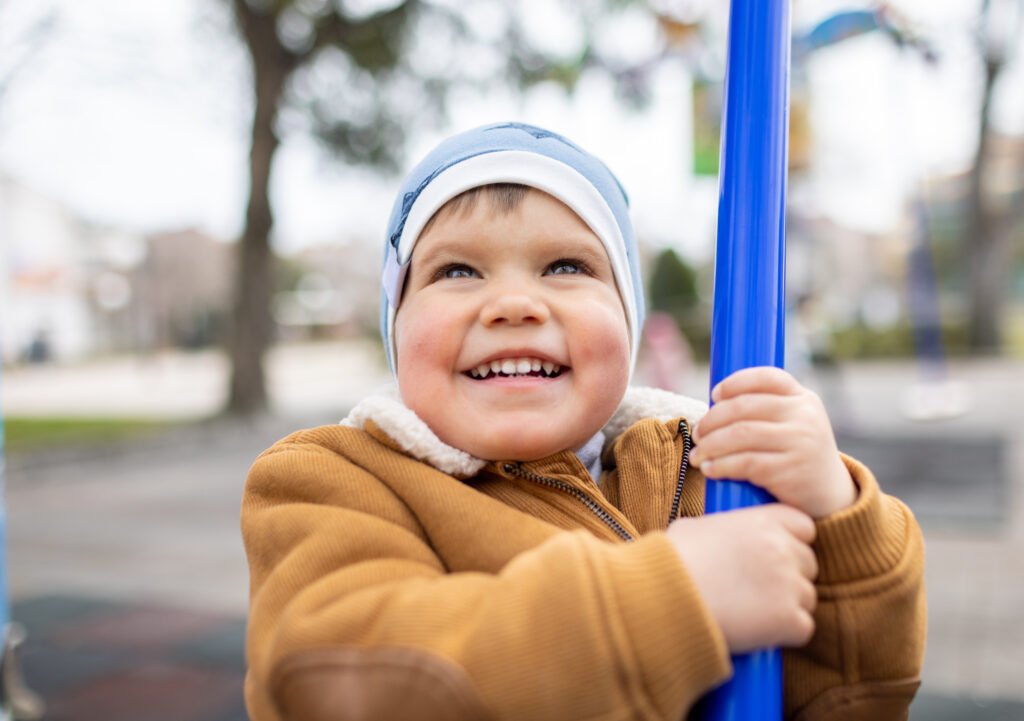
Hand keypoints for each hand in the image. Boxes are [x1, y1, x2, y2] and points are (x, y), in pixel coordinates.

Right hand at [667, 504, 817, 652]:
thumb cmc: (672, 563)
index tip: (775, 555)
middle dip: (790, 576)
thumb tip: (719, 535)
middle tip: (761, 590)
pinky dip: (784, 634)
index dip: (792, 541)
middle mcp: (781, 548)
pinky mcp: (789, 619)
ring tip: (753, 613)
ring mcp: (788, 584)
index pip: (803, 526)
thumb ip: (721, 528)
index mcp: (762, 521)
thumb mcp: (694, 528)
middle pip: (808, 563)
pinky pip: (802, 627)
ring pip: (806, 597)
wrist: (664, 599)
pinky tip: (758, 631)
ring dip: (787, 606)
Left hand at [689, 367, 856, 518]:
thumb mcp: (795, 423)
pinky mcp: (789, 470)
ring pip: (741, 434)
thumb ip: (767, 409)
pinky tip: (709, 469)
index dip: (735, 383)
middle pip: (744, 407)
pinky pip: (745, 462)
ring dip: (710, 444)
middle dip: (712, 420)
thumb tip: (715, 403)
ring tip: (697, 455)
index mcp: (804, 398)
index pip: (766, 377)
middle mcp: (804, 416)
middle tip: (697, 433)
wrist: (830, 495)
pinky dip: (721, 465)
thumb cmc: (798, 454)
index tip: (714, 395)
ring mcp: (799, 442)